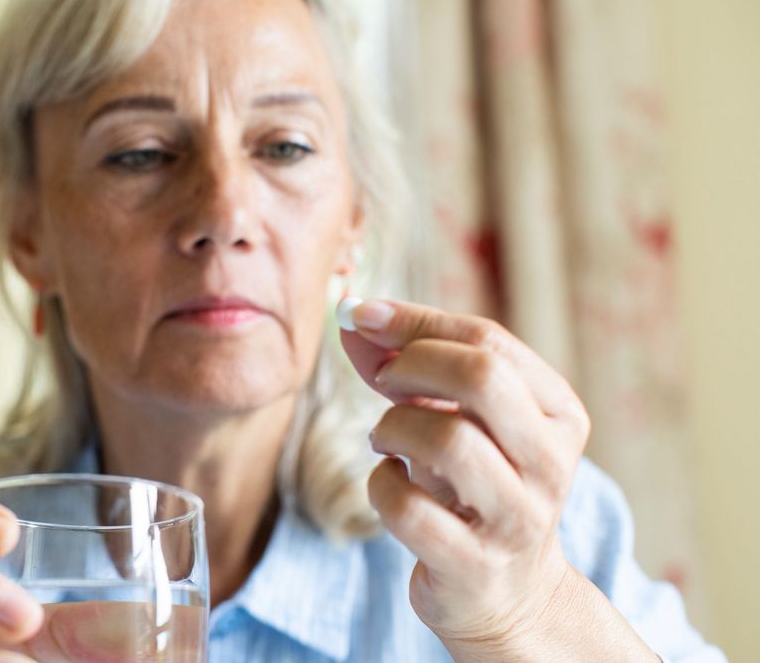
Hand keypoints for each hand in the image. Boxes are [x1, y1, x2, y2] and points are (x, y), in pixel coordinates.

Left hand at [339, 299, 590, 652]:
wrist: (508, 594)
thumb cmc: (473, 487)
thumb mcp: (455, 419)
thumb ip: (405, 365)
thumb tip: (351, 313)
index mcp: (557, 412)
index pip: (489, 340)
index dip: (414, 321)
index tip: (360, 315)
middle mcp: (550, 462)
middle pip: (483, 378)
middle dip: (412, 365)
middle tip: (383, 381)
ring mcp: (517, 517)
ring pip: (449, 441)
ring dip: (393, 426)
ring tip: (383, 438)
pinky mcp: (474, 564)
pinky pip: (410, 508)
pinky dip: (380, 485)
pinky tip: (389, 481)